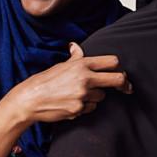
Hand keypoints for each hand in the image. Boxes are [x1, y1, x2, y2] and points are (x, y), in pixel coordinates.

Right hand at [7, 42, 132, 124]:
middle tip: (126, 88)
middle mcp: (85, 79)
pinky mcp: (79, 109)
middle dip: (124, 84)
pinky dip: (85, 106)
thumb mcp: (62, 65)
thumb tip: (76, 46)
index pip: (112, 62)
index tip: (121, 73)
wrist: (30, 99)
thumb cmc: (45, 81)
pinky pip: (91, 108)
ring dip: (95, 96)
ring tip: (78, 94)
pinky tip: (72, 102)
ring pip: (102, 96)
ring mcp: (83, 95)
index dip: (119, 67)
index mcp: (82, 64)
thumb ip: (75, 57)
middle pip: (117, 79)